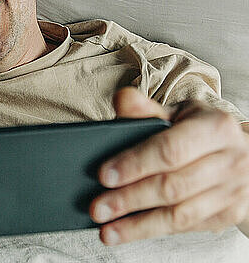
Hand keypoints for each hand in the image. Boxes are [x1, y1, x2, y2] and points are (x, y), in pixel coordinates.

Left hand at [89, 87, 248, 244]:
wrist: (243, 154)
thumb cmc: (200, 131)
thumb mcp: (178, 112)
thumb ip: (146, 109)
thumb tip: (121, 100)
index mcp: (215, 128)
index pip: (170, 149)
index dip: (135, 164)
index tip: (104, 175)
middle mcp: (230, 161)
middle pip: (172, 186)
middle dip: (130, 199)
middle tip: (98, 208)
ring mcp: (233, 191)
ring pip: (179, 214)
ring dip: (138, 225)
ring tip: (108, 230)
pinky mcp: (229, 215)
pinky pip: (186, 228)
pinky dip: (153, 230)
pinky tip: (129, 231)